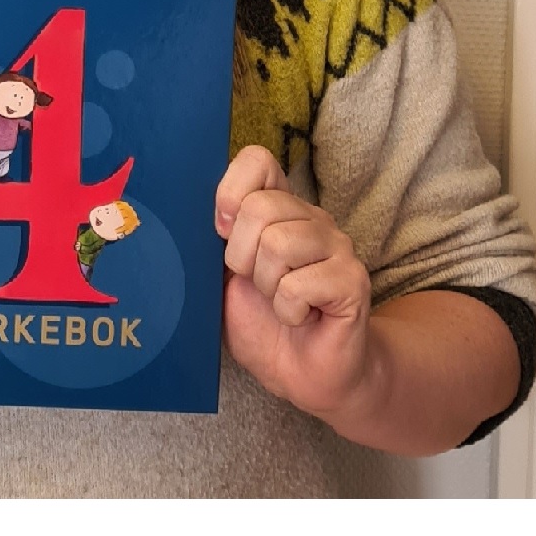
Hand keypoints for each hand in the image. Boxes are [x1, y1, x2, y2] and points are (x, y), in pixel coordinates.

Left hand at [215, 145, 378, 420]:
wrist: (301, 374)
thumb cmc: (261, 324)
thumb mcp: (222, 277)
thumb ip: (212, 241)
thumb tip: (182, 211)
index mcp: (280, 208)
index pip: (257, 160)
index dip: (230, 192)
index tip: (222, 232)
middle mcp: (312, 218)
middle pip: (260, 207)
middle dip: (242, 257)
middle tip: (257, 284)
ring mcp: (338, 247)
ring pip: (279, 244)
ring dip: (266, 286)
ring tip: (279, 301)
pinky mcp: (353, 281)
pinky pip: (298, 285)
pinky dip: (288, 310)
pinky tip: (300, 318)